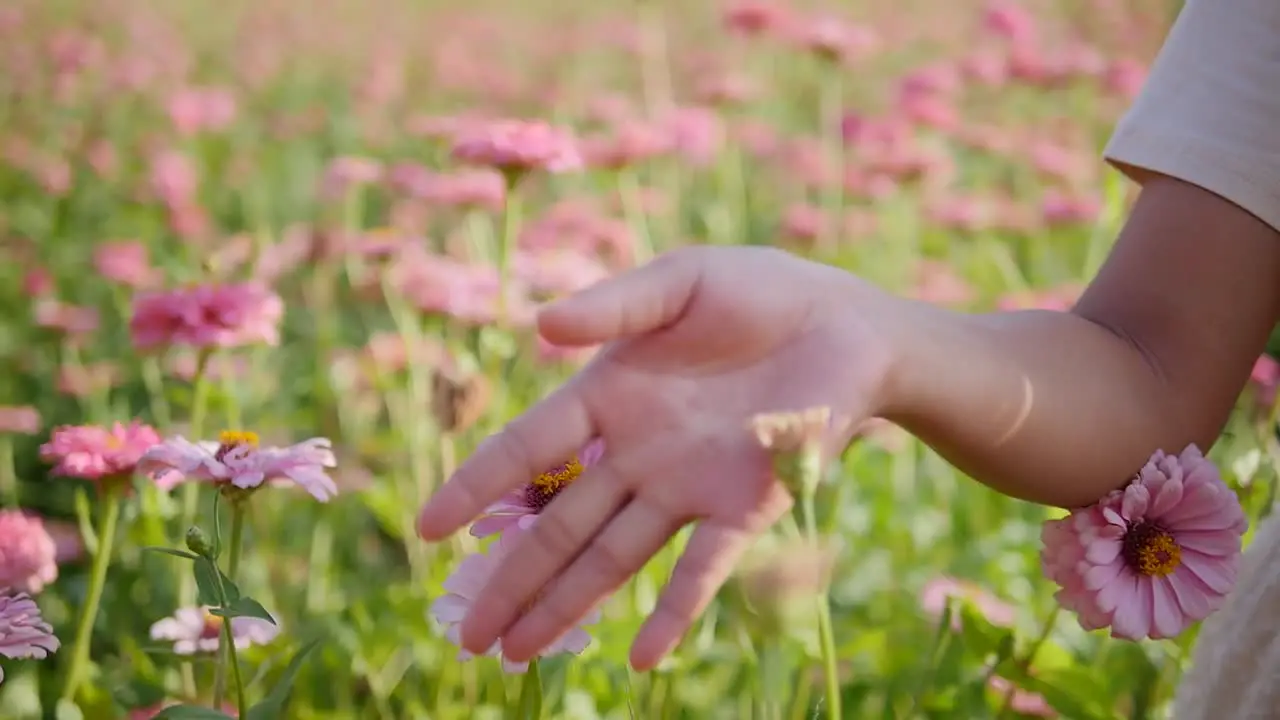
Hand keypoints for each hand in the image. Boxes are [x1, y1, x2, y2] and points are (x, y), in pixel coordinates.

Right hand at [417, 245, 899, 669]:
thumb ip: (614, 307)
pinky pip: (705, 567)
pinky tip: (645, 659)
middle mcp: (638, 454)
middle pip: (560, 525)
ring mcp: (688, 487)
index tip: (428, 529)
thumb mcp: (680, 283)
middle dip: (514, 579)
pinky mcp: (748, 506)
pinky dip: (676, 610)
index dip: (477, 487)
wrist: (848, 325)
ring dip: (568, 604)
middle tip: (468, 637)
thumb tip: (539, 327)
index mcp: (610, 396)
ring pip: (613, 556)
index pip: (527, 448)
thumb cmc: (757, 294)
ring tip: (517, 656)